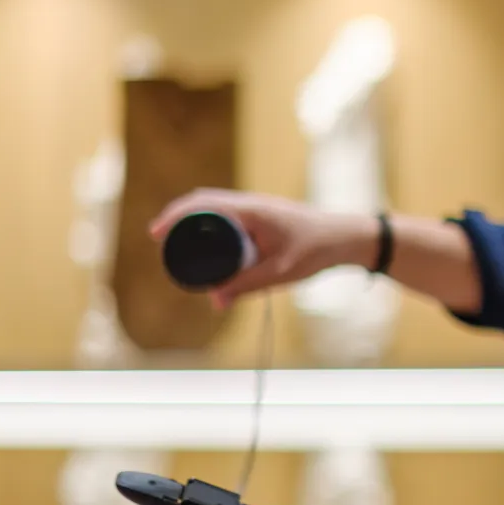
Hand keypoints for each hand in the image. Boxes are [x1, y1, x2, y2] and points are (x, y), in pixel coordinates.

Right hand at [150, 190, 376, 309]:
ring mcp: (258, 206)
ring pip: (216, 206)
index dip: (174, 216)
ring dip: (194, 219)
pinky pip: (229, 212)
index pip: (201, 204)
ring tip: (177, 240)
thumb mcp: (278, 273)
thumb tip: (215, 303)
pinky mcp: (265, 214)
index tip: (156, 234)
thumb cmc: (316, 252)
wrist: (347, 238)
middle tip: (160, 241)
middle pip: (203, 202)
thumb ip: (245, 286)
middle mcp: (251, 202)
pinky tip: (206, 237)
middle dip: (178, 219)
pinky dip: (212, 221)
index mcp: (250, 210)